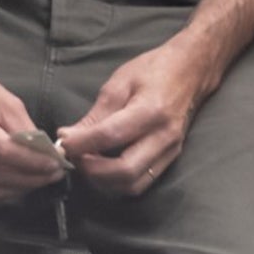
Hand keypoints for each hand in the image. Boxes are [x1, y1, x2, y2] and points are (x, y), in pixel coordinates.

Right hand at [0, 57, 65, 199]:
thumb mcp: (5, 100)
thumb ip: (25, 128)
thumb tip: (46, 154)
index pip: (3, 153)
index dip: (32, 163)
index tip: (56, 164)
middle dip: (32, 178)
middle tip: (54, 174)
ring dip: (21, 188)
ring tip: (41, 178)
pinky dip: (5, 191)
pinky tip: (20, 182)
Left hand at [57, 35, 222, 195]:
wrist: (191, 71)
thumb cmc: (154, 70)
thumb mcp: (119, 84)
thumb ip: (96, 115)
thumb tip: (69, 137)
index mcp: (151, 110)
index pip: (110, 136)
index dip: (81, 144)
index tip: (62, 143)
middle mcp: (164, 136)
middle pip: (125, 170)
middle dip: (92, 170)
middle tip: (74, 157)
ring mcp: (170, 151)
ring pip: (133, 184)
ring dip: (104, 181)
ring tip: (87, 163)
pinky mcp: (170, 159)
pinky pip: (141, 182)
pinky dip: (118, 182)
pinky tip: (104, 168)